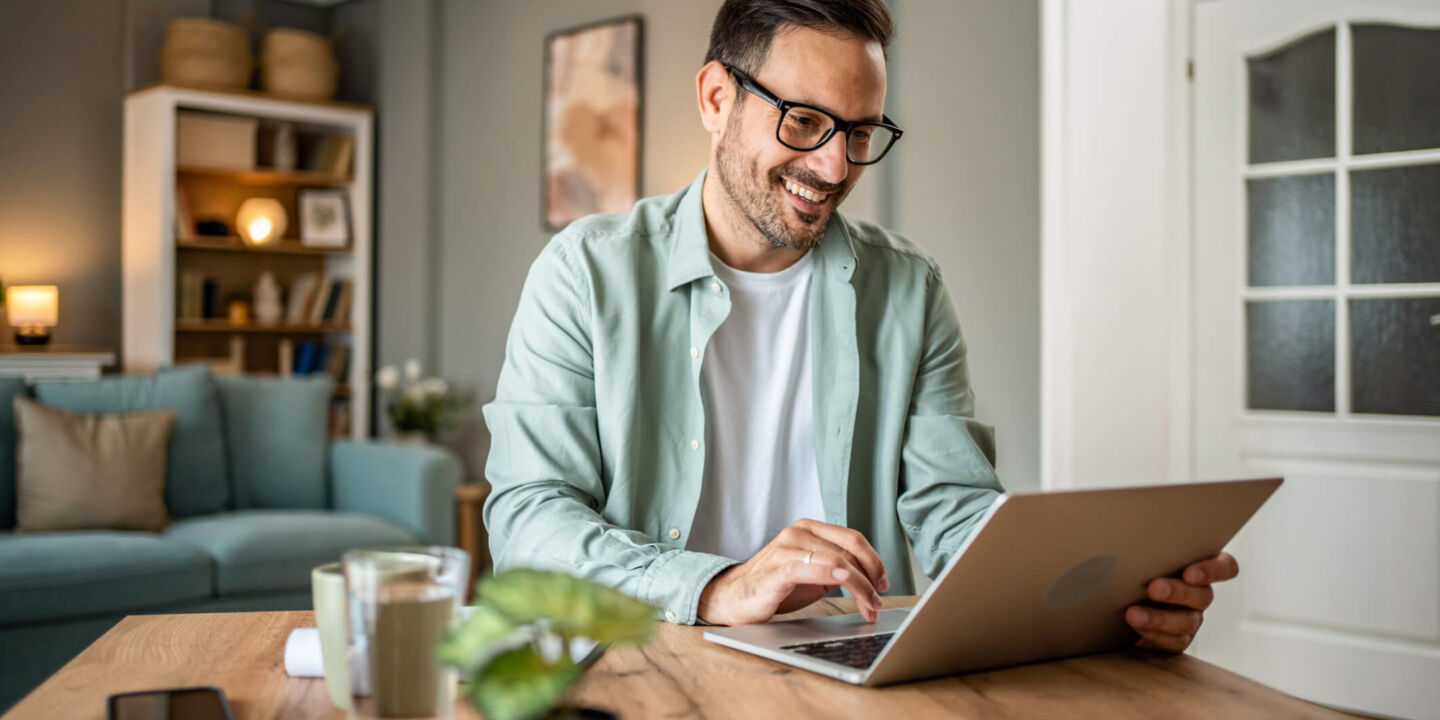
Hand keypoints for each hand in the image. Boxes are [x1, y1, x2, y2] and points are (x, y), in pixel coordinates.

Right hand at [697, 519, 889, 625]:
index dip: (874, 561)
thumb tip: (871, 579)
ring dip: (861, 586)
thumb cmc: (774, 586)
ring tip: (869, 607)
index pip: (853, 538)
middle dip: (872, 575)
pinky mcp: (779, 568)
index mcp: (808, 528)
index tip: (883, 583)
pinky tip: (849, 587)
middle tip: (880, 598)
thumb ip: (837, 567)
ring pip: (839, 561)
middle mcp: (798, 532)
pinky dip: (838, 577)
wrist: (734, 597)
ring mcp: (788, 547)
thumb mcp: (812, 573)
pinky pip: (816, 568)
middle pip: (850, 548)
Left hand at [1126, 552, 1239, 651]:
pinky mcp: (1177, 639)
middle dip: (1178, 592)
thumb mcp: (1144, 557)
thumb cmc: (1135, 570)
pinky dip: (1154, 634)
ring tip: (1133, 614)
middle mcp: (1199, 594)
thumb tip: (1130, 540)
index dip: (1214, 571)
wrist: (1116, 606)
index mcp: (1198, 568)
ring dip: (1159, 618)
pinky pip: (1174, 641)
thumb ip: (1150, 550)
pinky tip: (1136, 627)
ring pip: (1187, 621)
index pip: (1225, 567)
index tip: (1189, 573)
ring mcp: (1191, 618)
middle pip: (1203, 595)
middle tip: (1154, 588)